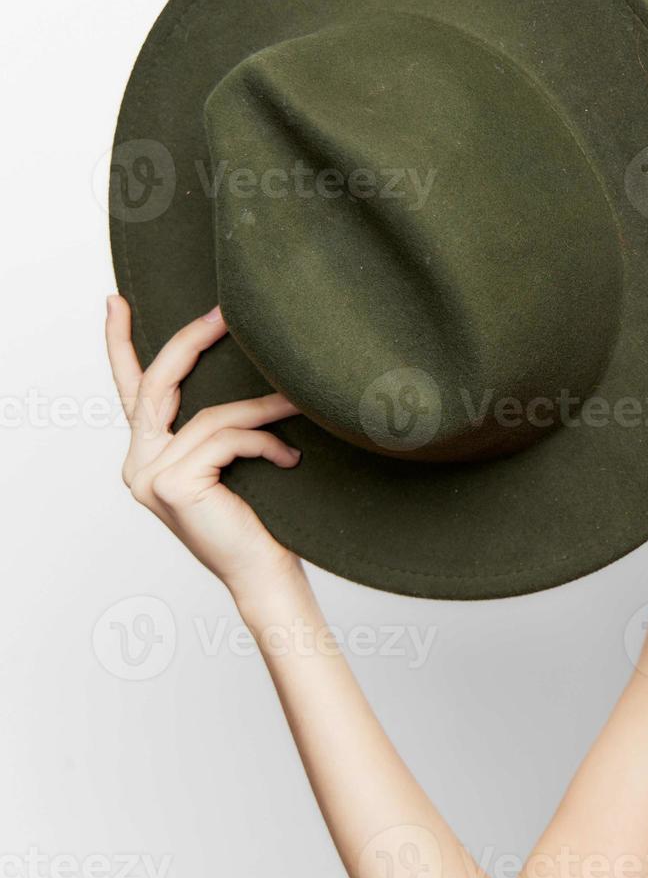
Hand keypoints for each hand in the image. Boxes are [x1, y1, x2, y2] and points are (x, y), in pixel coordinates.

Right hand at [106, 294, 303, 592]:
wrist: (267, 576)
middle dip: (193, 341)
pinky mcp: (172, 483)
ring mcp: (148, 475)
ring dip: (263, 409)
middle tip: (225, 311)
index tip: (116, 301)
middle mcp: (137, 464)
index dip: (120, 345)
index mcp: (148, 455)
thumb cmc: (263, 519)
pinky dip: (264, 443)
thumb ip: (221, 425)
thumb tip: (253, 365)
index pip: (132, 390)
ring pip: (211, 416)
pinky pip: (225, 439)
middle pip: (159, 385)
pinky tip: (290, 459)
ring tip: (301, 405)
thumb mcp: (235, 460)